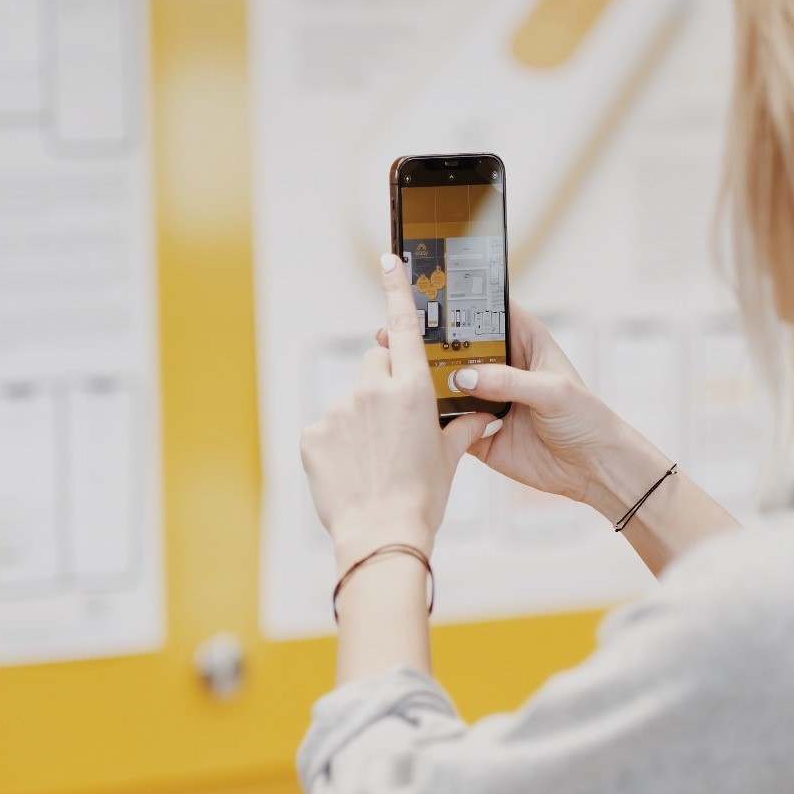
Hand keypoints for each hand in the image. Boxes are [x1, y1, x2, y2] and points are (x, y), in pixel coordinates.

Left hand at [302, 254, 495, 561]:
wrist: (381, 535)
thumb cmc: (421, 499)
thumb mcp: (448, 459)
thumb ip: (461, 427)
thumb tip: (480, 416)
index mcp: (412, 389)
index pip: (404, 326)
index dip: (396, 288)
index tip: (389, 258)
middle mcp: (373, 390)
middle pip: (376, 363)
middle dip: (386, 382)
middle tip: (396, 424)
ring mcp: (339, 411)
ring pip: (352, 400)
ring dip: (362, 420)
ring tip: (375, 460)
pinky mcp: (313, 434)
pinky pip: (327, 429)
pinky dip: (337, 445)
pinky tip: (352, 470)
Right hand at [376, 302, 668, 520]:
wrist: (593, 469)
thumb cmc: (586, 419)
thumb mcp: (553, 392)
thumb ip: (509, 381)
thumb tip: (463, 377)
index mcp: (525, 343)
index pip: (490, 311)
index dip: (464, 299)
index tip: (430, 286)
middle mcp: (502, 367)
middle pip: (460, 346)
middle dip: (430, 338)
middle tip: (397, 326)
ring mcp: (488, 399)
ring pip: (448, 383)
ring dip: (423, 376)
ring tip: (393, 362)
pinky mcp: (478, 431)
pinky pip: (448, 422)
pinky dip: (431, 417)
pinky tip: (408, 407)